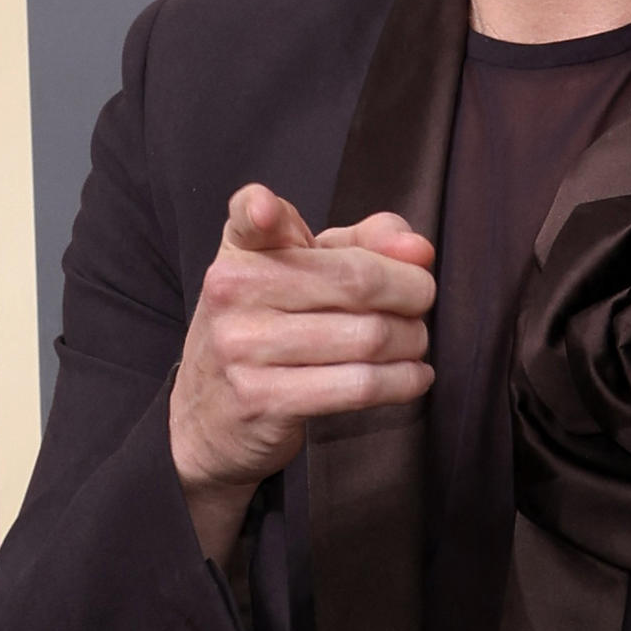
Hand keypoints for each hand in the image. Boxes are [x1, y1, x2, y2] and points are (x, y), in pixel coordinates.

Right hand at [170, 188, 433, 564]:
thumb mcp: (301, 273)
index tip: (269, 213)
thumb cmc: (268, 331)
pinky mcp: (264, 400)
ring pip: (366, 337)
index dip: (261, 211)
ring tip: (416, 342)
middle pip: (355, 280)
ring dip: (411, 341)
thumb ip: (362, 243)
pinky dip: (402, 381)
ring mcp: (244, 348)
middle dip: (410, 291)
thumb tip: (419, 249)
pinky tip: (415, 376)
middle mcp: (233, 293)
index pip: (247, 216)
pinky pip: (358, 386)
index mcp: (240, 251)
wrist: (208, 419)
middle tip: (422, 302)